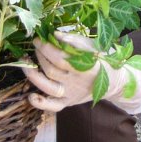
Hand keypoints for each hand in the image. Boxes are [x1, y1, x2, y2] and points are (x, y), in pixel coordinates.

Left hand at [23, 32, 140, 113]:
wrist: (115, 81)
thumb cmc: (103, 60)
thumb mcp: (94, 46)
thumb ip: (75, 41)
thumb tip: (55, 34)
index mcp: (86, 67)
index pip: (60, 58)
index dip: (46, 48)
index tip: (38, 38)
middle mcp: (78, 83)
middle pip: (51, 70)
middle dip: (39, 56)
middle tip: (35, 45)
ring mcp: (72, 94)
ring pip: (47, 87)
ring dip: (32, 75)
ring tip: (25, 63)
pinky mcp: (69, 103)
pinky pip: (53, 106)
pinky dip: (41, 103)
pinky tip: (31, 96)